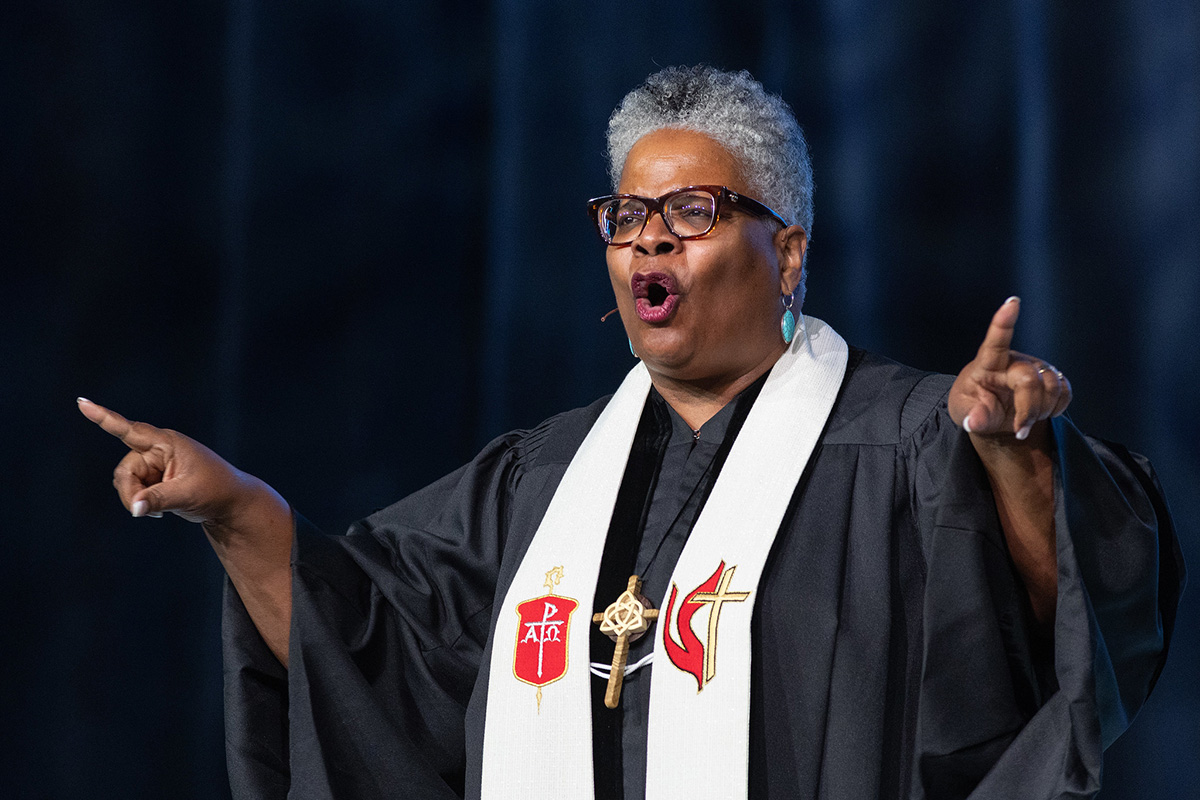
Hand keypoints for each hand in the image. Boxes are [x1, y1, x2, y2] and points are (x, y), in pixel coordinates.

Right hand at [77, 398, 263, 523]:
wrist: (229, 503)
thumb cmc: (216, 491)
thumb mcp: (188, 494)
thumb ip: (158, 499)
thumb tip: (133, 508)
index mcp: (168, 443)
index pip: (131, 429)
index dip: (104, 417)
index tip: (82, 403)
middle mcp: (158, 450)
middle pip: (125, 470)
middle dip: (130, 492)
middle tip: (142, 511)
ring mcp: (154, 464)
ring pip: (126, 482)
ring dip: (135, 499)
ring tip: (158, 512)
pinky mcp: (153, 478)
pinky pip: (133, 491)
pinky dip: (140, 503)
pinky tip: (158, 512)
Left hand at [948, 297, 1071, 441]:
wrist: (993, 413)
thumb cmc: (974, 406)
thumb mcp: (964, 413)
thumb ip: (971, 417)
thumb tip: (975, 422)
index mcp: (987, 362)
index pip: (995, 340)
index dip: (1004, 321)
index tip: (1012, 302)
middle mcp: (1015, 360)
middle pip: (1029, 380)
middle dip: (1028, 410)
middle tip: (1019, 429)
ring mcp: (1037, 366)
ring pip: (1052, 387)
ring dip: (1041, 412)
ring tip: (1025, 420)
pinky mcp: (1053, 377)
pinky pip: (1066, 393)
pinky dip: (1056, 409)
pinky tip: (1040, 413)